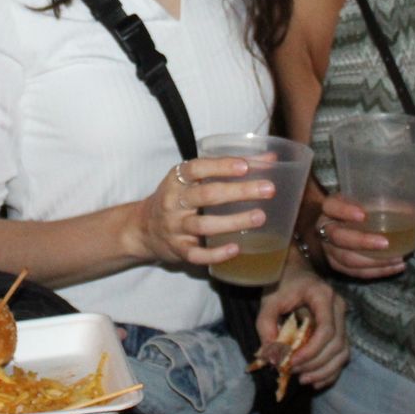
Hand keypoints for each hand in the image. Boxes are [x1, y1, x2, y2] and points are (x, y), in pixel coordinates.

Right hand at [131, 156, 273, 266]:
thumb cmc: (178, 198)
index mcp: (177, 179)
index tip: (246, 166)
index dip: (221, 166)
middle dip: (239, 192)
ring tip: (260, 217)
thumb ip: (228, 168)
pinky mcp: (177, 249)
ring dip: (233, 222)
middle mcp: (173, 202)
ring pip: (203, 225)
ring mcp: (174, 227)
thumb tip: (270, 159)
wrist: (143, 228)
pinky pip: (196, 254)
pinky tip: (235, 249)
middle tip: (268, 190)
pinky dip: (216, 253)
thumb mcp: (193, 179)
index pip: (197, 168)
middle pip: (206, 195)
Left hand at [259, 254, 347, 388]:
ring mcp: (342, 318)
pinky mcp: (340, 329)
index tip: (291, 362)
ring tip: (303, 380)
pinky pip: (342, 354)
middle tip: (293, 372)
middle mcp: (338, 307)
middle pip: (337, 344)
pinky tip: (316, 381)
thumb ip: (266, 326)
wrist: (293, 270)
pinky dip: (331, 370)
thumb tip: (270, 356)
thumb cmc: (281, 283)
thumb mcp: (269, 301)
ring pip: (343, 352)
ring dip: (324, 370)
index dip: (311, 351)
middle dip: (315, 364)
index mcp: (323, 296)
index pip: (326, 330)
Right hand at [311, 193, 414, 279]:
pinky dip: (376, 271)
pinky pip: (355, 273)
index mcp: (331, 208)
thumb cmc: (359, 211)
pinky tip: (395, 267)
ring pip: (347, 259)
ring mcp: (329, 249)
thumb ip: (396, 206)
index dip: (344, 211)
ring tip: (396, 259)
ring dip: (373, 262)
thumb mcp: (370, 203)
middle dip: (362, 242)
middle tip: (386, 243)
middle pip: (338, 237)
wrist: (341, 225)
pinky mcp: (337, 265)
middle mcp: (326, 228)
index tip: (363, 215)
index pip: (331, 206)